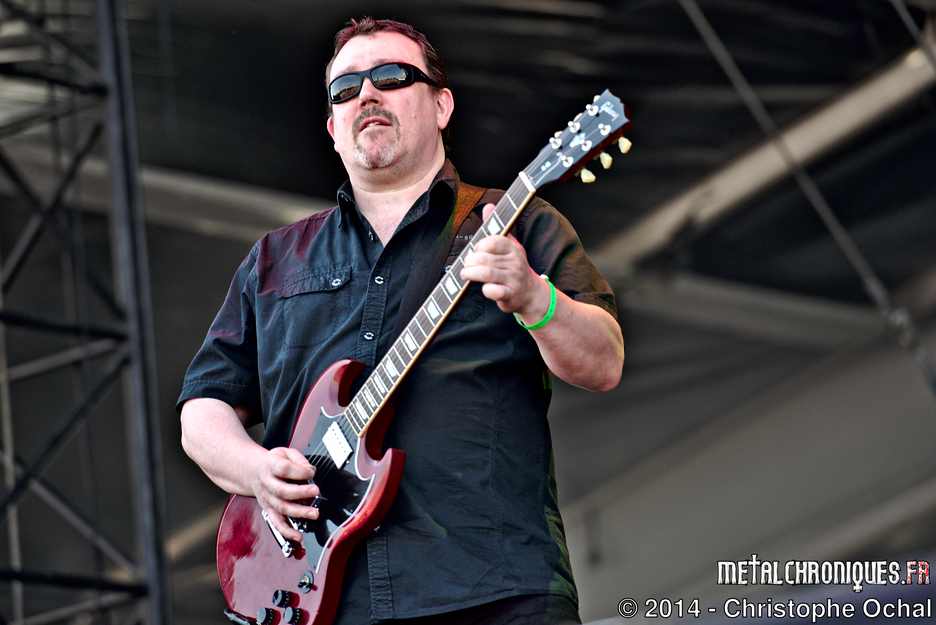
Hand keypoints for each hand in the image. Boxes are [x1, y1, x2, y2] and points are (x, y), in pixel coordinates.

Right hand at [251, 447, 319, 542]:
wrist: (254, 471)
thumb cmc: (274, 462)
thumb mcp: (285, 452)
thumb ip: (298, 459)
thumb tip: (309, 470)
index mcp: (271, 465)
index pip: (284, 469)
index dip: (298, 471)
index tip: (311, 472)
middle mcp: (267, 483)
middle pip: (282, 491)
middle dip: (300, 492)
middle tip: (315, 491)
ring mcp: (267, 498)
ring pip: (281, 508)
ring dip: (298, 512)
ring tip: (313, 513)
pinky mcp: (268, 509)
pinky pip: (276, 522)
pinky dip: (287, 531)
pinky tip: (298, 535)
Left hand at [460, 203, 550, 318]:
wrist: (531, 292)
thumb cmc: (514, 266)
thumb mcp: (509, 245)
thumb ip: (496, 226)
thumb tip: (488, 206)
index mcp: (513, 248)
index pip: (492, 241)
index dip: (479, 245)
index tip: (476, 250)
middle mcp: (515, 262)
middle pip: (484, 258)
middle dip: (471, 261)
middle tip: (467, 264)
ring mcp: (513, 279)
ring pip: (486, 274)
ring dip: (471, 273)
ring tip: (466, 273)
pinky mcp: (510, 295)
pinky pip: (492, 291)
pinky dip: (485, 290)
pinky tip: (484, 287)